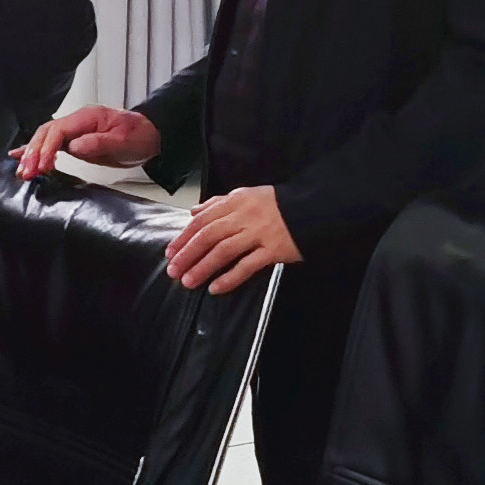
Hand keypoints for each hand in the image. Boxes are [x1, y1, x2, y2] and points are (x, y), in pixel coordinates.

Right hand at [15, 106, 161, 180]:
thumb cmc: (139, 136)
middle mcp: (77, 122)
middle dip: (33, 152)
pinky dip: (37, 150)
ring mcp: (75, 131)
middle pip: (46, 133)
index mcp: (87, 117)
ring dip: (32, 154)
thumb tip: (74, 147)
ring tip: (22, 171)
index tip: (41, 166)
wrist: (151, 136)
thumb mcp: (122, 140)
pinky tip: (22, 156)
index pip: (58, 130)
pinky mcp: (75, 142)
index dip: (47, 148)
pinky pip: (52, 144)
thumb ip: (98, 142)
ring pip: (46, 138)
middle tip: (26, 172)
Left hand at [165, 187, 299, 294]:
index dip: (184, 237)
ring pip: (223, 251)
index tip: (170, 252)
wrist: (314, 208)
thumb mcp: (246, 196)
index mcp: (236, 201)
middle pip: (208, 236)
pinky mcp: (273, 250)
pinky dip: (230, 278)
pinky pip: (247, 266)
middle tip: (173, 270)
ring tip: (188, 282)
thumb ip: (218, 204)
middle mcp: (244, 216)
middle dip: (188, 254)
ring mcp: (259, 233)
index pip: (202, 220)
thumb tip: (193, 211)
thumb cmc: (277, 205)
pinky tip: (216, 289)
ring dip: (203, 267)